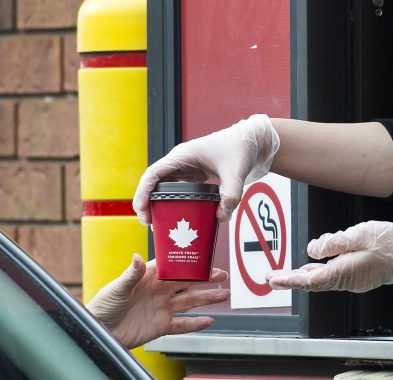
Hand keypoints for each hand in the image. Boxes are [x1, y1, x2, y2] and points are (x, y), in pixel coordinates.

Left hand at [87, 254, 229, 348]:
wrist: (99, 331)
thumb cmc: (103, 306)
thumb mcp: (117, 288)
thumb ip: (131, 274)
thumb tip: (138, 258)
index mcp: (149, 278)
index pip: (174, 268)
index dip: (189, 264)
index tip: (205, 259)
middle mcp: (158, 292)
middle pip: (187, 283)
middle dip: (205, 279)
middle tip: (222, 275)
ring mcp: (161, 309)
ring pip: (189, 302)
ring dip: (206, 299)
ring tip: (223, 295)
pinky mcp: (161, 326)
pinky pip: (182, 325)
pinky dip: (195, 324)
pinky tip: (209, 320)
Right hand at [133, 114, 279, 224]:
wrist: (252, 141)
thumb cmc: (240, 148)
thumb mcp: (236, 172)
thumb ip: (230, 195)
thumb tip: (220, 218)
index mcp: (182, 156)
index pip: (154, 174)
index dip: (143, 192)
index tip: (141, 211)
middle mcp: (180, 161)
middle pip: (155, 183)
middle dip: (147, 202)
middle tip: (148, 224)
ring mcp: (187, 168)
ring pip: (165, 188)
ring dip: (158, 204)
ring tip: (158, 224)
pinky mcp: (195, 176)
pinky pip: (178, 191)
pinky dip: (174, 203)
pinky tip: (177, 217)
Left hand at [265, 220, 392, 292]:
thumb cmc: (390, 242)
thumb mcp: (357, 234)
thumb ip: (332, 242)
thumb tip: (312, 250)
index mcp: (343, 272)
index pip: (309, 280)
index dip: (289, 280)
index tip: (273, 280)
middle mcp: (347, 281)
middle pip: (313, 283)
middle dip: (291, 280)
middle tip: (271, 278)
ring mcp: (354, 281)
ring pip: (323, 280)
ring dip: (304, 277)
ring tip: (286, 274)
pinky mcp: (360, 277)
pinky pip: (334, 276)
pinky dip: (320, 273)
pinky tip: (313, 267)